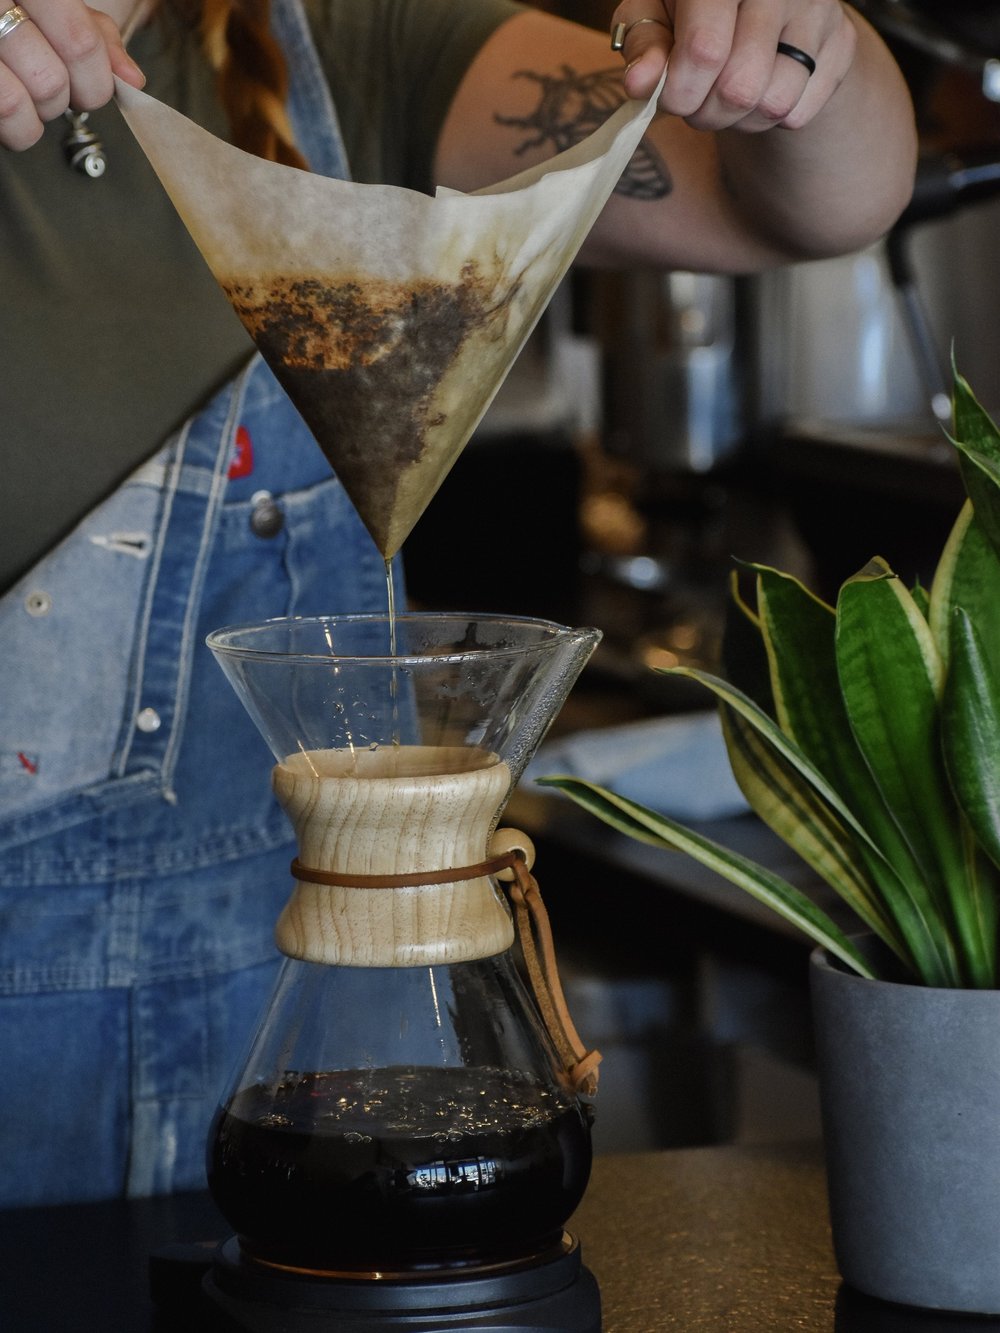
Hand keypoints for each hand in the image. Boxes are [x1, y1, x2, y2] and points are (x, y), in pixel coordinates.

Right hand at [0, 0, 143, 150]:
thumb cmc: (12, 4)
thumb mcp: (53, 1)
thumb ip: (93, 32)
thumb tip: (131, 80)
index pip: (81, 44)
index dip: (95, 81)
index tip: (89, 86)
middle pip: (52, 83)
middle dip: (61, 99)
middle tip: (50, 85)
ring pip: (17, 106)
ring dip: (33, 117)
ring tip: (24, 93)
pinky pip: (1, 114)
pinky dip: (14, 127)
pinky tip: (8, 107)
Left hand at [611, 0, 857, 132]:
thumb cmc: (692, 8)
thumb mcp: (654, 11)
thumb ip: (645, 45)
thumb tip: (640, 84)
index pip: (705, 50)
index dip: (681, 92)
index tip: (672, 97)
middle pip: (740, 88)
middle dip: (707, 113)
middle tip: (696, 102)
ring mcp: (819, 10)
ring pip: (773, 105)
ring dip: (739, 120)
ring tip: (725, 95)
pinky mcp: (841, 43)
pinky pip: (799, 113)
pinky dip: (769, 119)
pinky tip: (757, 90)